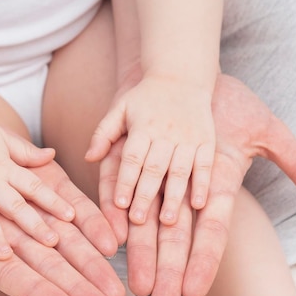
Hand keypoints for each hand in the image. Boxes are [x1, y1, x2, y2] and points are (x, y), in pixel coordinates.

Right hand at [0, 113, 74, 265]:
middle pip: (15, 204)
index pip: (35, 186)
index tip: (72, 216)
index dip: (53, 201)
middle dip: (34, 224)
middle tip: (53, 242)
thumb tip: (52, 155)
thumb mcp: (1, 137)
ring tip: (5, 255)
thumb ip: (25, 152)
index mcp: (4, 168)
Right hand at [0, 151, 124, 295]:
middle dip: (77, 287)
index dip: (37, 292)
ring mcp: (20, 206)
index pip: (10, 276)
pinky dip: (85, 217)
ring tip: (116, 289)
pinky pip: (64, 200)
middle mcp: (1, 232)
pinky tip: (111, 241)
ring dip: (90, 262)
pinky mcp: (33, 179)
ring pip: (61, 239)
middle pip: (45, 265)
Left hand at [86, 75, 215, 225]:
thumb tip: (89, 158)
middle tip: (137, 220)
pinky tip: (197, 204)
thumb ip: (103, 133)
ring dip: (173, 196)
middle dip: (145, 195)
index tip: (120, 204)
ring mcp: (188, 137)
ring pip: (180, 170)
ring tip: (166, 220)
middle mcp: (165, 133)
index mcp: (142, 127)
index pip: (132, 158)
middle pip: (154, 168)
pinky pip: (205, 165)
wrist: (182, 74)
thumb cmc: (145, 97)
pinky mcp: (207, 140)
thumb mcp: (120, 108)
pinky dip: (202, 184)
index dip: (126, 181)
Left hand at [99, 74, 295, 295]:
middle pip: (174, 237)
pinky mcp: (126, 158)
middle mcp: (182, 191)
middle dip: (168, 271)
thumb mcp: (267, 131)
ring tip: (135, 286)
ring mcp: (152, 176)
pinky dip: (114, 211)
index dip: (203, 260)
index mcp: (213, 187)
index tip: (194, 293)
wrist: (188, 76)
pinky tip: (111, 237)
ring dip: (139, 253)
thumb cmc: (228, 104)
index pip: (209, 231)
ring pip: (143, 221)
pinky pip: (118, 188)